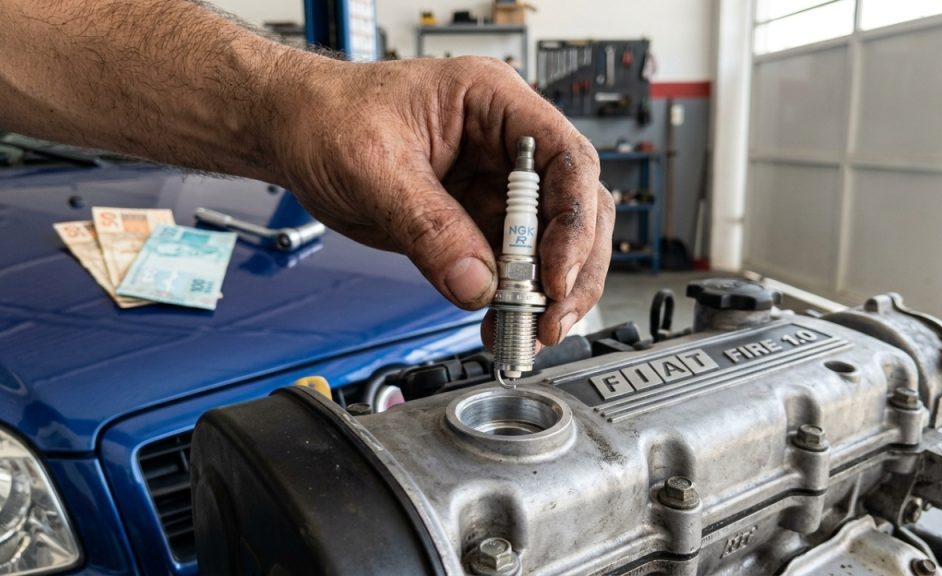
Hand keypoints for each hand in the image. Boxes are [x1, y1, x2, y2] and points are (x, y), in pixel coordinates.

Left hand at [274, 56, 613, 345]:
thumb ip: (428, 227)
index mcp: (495, 104)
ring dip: (547, 295)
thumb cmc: (330, 116)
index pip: (566, 159)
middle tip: (550, 318)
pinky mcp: (476, 225)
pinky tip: (500, 326)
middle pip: (577, 208)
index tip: (553, 273)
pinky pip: (511, 270)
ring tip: (527, 333)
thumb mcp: (374, 166)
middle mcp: (507, 147)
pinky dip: (513, 303)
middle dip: (571, 269)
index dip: (572, 221)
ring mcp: (495, 189)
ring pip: (552, 246)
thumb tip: (476, 284)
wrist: (296, 134)